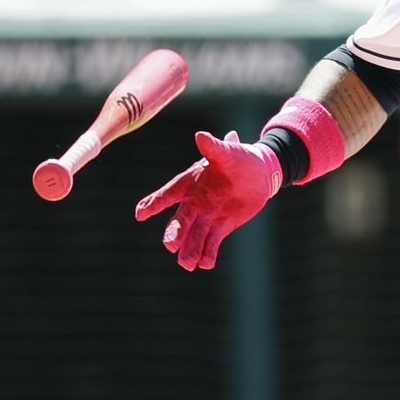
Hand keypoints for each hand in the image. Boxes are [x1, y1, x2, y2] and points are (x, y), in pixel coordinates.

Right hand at [135, 131, 283, 271]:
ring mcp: (207, 217)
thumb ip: (214, 147)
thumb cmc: (239, 158)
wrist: (259, 174)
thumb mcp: (229, 152)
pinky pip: (212, 242)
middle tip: (170, 245)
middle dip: (175, 232)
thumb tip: (200, 135)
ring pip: (194, 235)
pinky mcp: (221, 227)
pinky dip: (208, 253)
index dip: (153, 203)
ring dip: (190, 249)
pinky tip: (205, 264)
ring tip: (187, 264)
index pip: (168, 194)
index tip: (140, 214)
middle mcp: (194, 203)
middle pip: (180, 220)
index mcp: (190, 183)